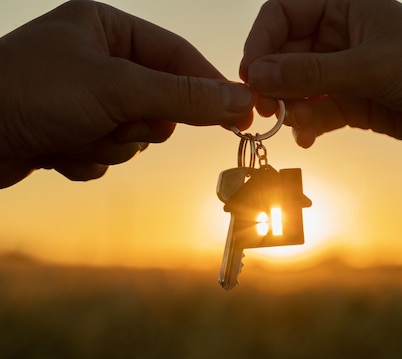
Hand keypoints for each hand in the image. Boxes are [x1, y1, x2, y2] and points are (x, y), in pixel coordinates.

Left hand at [0, 0, 253, 187]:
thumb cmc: (30, 93)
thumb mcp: (117, 88)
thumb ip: (184, 95)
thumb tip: (241, 100)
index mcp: (106, 28)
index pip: (178, 55)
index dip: (210, 87)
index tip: (242, 115)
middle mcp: (96, 59)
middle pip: (160, 101)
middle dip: (137, 123)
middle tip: (115, 122)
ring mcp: (83, 97)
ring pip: (135, 133)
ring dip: (110, 144)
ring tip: (72, 135)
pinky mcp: (70, 130)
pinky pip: (108, 152)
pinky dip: (89, 158)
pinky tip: (56, 150)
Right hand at [240, 0, 401, 148]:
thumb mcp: (369, 66)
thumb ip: (310, 72)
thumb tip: (258, 76)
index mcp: (343, 5)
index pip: (282, 13)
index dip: (262, 43)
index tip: (254, 76)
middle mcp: (339, 35)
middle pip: (284, 53)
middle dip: (273, 82)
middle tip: (268, 109)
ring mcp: (344, 70)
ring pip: (296, 86)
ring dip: (289, 107)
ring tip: (295, 124)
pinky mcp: (352, 101)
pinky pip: (315, 111)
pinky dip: (307, 125)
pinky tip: (309, 137)